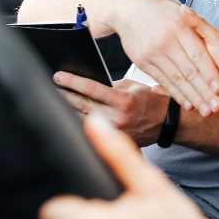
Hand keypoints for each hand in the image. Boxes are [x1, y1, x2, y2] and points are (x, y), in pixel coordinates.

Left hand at [55, 72, 169, 146]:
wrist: (165, 122)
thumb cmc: (150, 102)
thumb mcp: (132, 87)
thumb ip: (110, 86)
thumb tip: (86, 85)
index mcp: (124, 100)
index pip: (91, 88)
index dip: (72, 81)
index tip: (59, 76)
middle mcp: (118, 118)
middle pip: (82, 105)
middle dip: (64, 95)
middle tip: (52, 88)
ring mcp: (114, 133)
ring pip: (82, 121)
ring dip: (67, 111)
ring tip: (56, 103)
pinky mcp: (113, 142)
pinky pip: (91, 134)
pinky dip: (79, 125)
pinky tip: (69, 119)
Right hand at [94, 0, 218, 116]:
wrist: (125, 7)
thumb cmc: (155, 7)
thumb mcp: (180, 9)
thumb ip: (203, 27)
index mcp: (180, 26)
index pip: (198, 54)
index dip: (209, 72)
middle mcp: (167, 40)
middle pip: (189, 71)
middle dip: (203, 91)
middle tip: (215, 105)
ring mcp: (154, 52)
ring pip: (176, 79)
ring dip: (191, 97)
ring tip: (204, 110)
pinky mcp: (143, 61)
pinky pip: (162, 80)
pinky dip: (174, 94)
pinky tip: (185, 102)